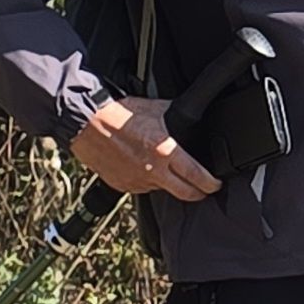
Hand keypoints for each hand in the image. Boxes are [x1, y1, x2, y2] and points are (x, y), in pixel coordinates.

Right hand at [73, 94, 219, 200]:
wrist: (87, 124)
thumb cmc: (120, 114)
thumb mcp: (158, 110)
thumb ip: (179, 118)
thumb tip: (193, 116)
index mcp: (166, 152)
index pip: (197, 177)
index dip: (211, 184)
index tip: (216, 185)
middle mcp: (153, 171)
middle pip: (185, 194)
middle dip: (199, 194)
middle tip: (204, 190)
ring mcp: (136, 181)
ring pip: (162, 190)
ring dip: (169, 185)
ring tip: (169, 172)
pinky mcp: (122, 185)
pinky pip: (142, 188)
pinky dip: (148, 182)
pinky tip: (147, 169)